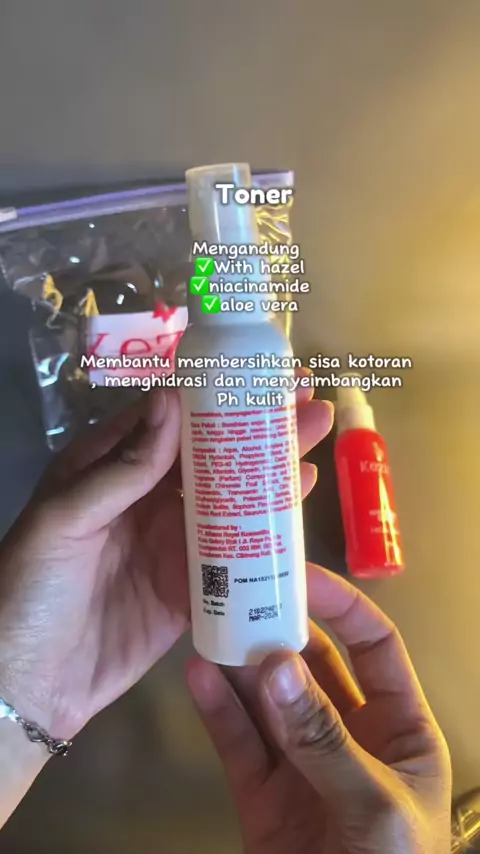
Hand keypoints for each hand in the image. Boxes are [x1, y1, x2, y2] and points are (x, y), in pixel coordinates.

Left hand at [0, 383, 331, 741]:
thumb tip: (172, 401)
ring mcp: (170, 542)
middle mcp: (144, 498)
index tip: (258, 374)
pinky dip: (268, 530)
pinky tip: (298, 506)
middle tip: (307, 400)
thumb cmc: (30, 590)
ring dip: (270, 469)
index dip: (214, 394)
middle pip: (209, 454)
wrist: (29, 684)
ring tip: (314, 438)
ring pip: (229, 498)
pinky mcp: (190, 587)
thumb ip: (119, 468)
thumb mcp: (62, 520)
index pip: (168, 418)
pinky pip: (235, 554)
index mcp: (107, 468)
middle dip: (256, 426)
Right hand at [187, 565, 451, 853]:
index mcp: (400, 728)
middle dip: (278, 630)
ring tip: (209, 622)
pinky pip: (238, 744)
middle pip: (312, 665)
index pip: (373, 647)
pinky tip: (197, 677)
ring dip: (239, 662)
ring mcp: (300, 762)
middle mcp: (348, 734)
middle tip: (241, 592)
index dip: (341, 607)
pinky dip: (216, 710)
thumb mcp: (374, 807)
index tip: (299, 577)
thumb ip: (324, 739)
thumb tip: (276, 665)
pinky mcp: (261, 795)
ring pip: (267, 699)